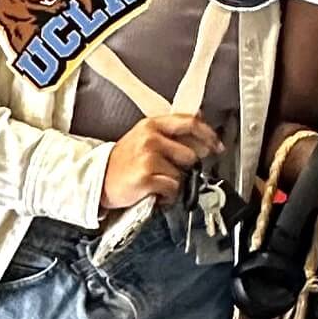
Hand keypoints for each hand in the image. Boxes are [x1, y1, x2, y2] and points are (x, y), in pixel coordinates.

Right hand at [101, 114, 220, 209]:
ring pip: (182, 175)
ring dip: (175, 183)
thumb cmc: (126, 161)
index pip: (190, 123)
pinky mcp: (146, 177)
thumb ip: (171, 133)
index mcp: (152, 125)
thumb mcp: (145, 138)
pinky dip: (168, 196)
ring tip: (158, 182)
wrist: (99, 179)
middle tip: (172, 172)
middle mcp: (150, 138)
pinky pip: (173, 189)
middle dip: (187, 168)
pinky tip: (155, 192)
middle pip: (191, 155)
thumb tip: (200, 122)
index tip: (217, 147)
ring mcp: (148, 157)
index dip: (209, 136)